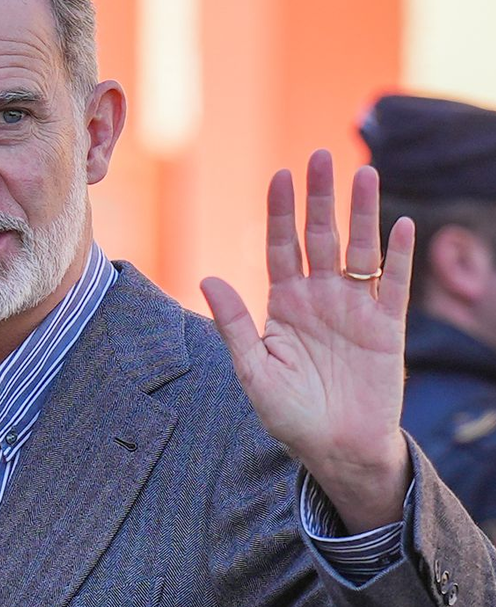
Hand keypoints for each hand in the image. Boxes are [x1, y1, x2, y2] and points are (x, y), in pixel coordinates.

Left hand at [201, 149, 413, 532]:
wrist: (334, 449)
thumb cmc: (289, 414)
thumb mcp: (253, 370)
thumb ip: (235, 324)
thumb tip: (208, 278)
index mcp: (284, 306)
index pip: (280, 249)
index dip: (280, 213)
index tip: (279, 176)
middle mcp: (319, 299)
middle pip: (319, 238)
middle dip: (319, 198)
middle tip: (319, 157)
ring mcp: (355, 309)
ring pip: (358, 250)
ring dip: (362, 213)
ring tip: (364, 174)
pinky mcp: (386, 327)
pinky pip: (393, 285)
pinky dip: (398, 256)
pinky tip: (399, 225)